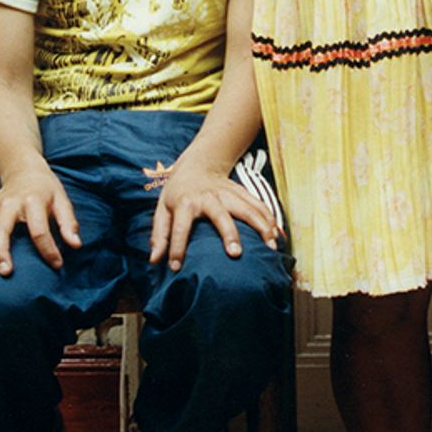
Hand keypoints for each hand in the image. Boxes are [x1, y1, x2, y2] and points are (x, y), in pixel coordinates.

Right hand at [0, 167, 80, 279]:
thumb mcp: (62, 200)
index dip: (49, 249)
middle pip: (0, 230)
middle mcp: (7, 205)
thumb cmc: (44, 188)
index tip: (57, 264)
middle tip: (5, 272)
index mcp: (31, 201)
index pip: (40, 229)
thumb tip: (76, 245)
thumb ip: (68, 223)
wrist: (22, 169)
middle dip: (1, 252)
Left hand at [149, 159, 279, 268]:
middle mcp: (208, 197)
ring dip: (260, 226)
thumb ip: (159, 235)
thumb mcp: (162, 209)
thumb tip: (154, 260)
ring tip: (269, 247)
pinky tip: (277, 235)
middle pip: (221, 215)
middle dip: (229, 234)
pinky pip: (259, 204)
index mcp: (185, 203)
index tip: (176, 267)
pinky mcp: (242, 191)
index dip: (176, 247)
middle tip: (236, 254)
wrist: (198, 164)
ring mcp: (228, 193)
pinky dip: (270, 219)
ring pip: (247, 208)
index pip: (179, 227)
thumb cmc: (178, 192)